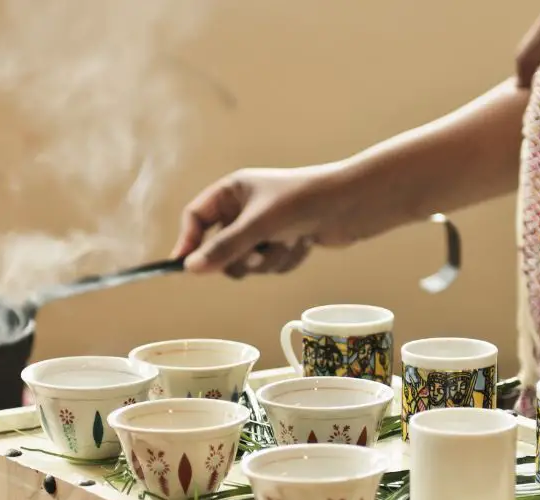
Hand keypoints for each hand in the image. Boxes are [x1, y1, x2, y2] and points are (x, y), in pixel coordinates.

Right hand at [170, 164, 351, 277]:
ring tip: (289, 241)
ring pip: (246, 262)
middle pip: (218, 247)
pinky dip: (285, 260)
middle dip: (240, 257)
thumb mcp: (259, 225)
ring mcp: (264, 226)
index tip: (185, 266)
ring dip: (268, 260)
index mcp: (233, 190)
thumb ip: (224, 248)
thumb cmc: (305, 201)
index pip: (196, 217)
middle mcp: (245, 207)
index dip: (188, 241)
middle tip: (254, 255)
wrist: (354, 203)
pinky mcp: (283, 241)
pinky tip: (304, 242)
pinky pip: (269, 265)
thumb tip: (190, 268)